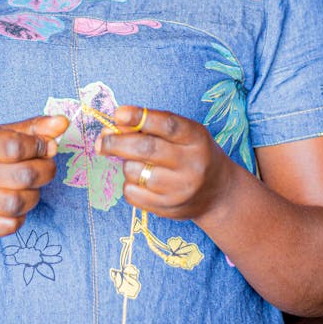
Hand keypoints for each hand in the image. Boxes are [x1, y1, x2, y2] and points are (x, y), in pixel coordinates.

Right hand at [0, 114, 67, 236]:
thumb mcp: (10, 133)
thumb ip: (37, 128)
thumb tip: (63, 122)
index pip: (16, 147)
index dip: (39, 147)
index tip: (46, 147)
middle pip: (23, 176)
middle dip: (46, 172)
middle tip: (47, 168)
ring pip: (17, 204)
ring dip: (34, 196)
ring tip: (31, 187)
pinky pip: (10, 226)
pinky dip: (21, 217)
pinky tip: (17, 205)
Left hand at [95, 105, 228, 220]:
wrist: (219, 193)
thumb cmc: (193, 153)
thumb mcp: (182, 134)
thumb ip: (150, 127)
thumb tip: (110, 129)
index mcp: (197, 138)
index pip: (167, 124)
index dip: (139, 117)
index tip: (118, 114)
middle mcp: (192, 164)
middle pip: (146, 149)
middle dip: (117, 142)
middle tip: (103, 141)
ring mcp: (181, 189)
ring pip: (135, 172)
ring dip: (126, 164)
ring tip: (137, 162)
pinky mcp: (169, 209)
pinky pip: (133, 194)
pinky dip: (129, 184)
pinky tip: (141, 180)